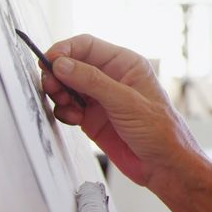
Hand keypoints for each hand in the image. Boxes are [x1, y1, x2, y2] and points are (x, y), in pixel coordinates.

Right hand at [42, 34, 201, 189]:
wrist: (164, 165)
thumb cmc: (160, 130)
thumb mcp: (126, 102)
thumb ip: (92, 81)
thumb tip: (61, 64)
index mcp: (125, 64)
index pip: (87, 45)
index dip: (64, 50)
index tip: (47, 62)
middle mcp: (111, 77)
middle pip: (71, 65)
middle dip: (57, 74)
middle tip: (52, 88)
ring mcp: (100, 98)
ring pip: (66, 86)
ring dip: (59, 94)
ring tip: (67, 106)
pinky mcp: (91, 117)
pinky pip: (67, 107)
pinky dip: (64, 111)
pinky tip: (74, 119)